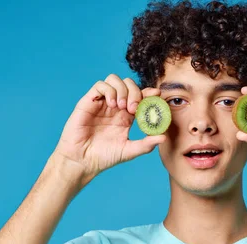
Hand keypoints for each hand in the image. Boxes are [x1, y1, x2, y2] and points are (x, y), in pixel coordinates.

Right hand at [52, 74, 166, 182]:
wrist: (82, 161)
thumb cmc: (104, 157)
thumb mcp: (129, 151)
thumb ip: (146, 144)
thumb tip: (163, 138)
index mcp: (126, 116)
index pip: (140, 96)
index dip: (149, 92)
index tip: (156, 95)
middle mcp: (115, 107)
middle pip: (129, 85)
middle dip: (136, 92)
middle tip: (134, 109)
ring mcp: (102, 103)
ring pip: (115, 80)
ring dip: (122, 89)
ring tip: (122, 107)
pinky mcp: (89, 102)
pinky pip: (100, 85)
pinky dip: (109, 90)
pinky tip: (112, 104)